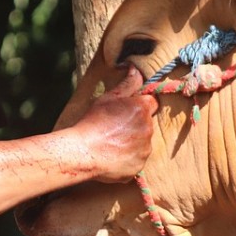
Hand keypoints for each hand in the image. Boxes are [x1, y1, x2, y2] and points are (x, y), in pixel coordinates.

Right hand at [75, 67, 158, 182]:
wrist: (83, 152)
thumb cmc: (93, 122)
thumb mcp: (108, 98)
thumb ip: (127, 83)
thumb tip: (136, 69)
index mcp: (142, 109)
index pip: (152, 102)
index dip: (140, 104)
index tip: (128, 110)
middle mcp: (148, 129)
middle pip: (148, 123)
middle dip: (137, 124)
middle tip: (117, 127)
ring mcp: (144, 150)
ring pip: (143, 143)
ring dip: (134, 142)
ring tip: (113, 143)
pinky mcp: (139, 166)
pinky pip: (137, 160)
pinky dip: (128, 158)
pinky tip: (114, 156)